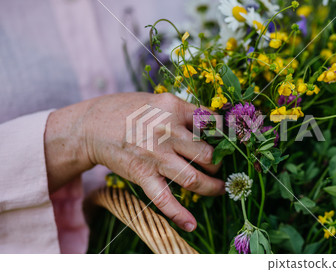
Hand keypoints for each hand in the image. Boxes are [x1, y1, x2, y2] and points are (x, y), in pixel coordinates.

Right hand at [44, 92, 223, 231]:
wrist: (92, 125)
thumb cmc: (129, 110)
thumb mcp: (160, 100)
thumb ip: (185, 112)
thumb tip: (214, 124)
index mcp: (174, 108)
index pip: (213, 123)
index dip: (228, 135)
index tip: (234, 143)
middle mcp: (167, 132)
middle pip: (208, 154)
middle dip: (220, 163)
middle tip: (220, 165)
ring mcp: (155, 155)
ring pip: (194, 178)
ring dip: (212, 187)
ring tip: (219, 188)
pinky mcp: (142, 174)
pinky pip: (164, 199)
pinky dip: (178, 215)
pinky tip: (191, 224)